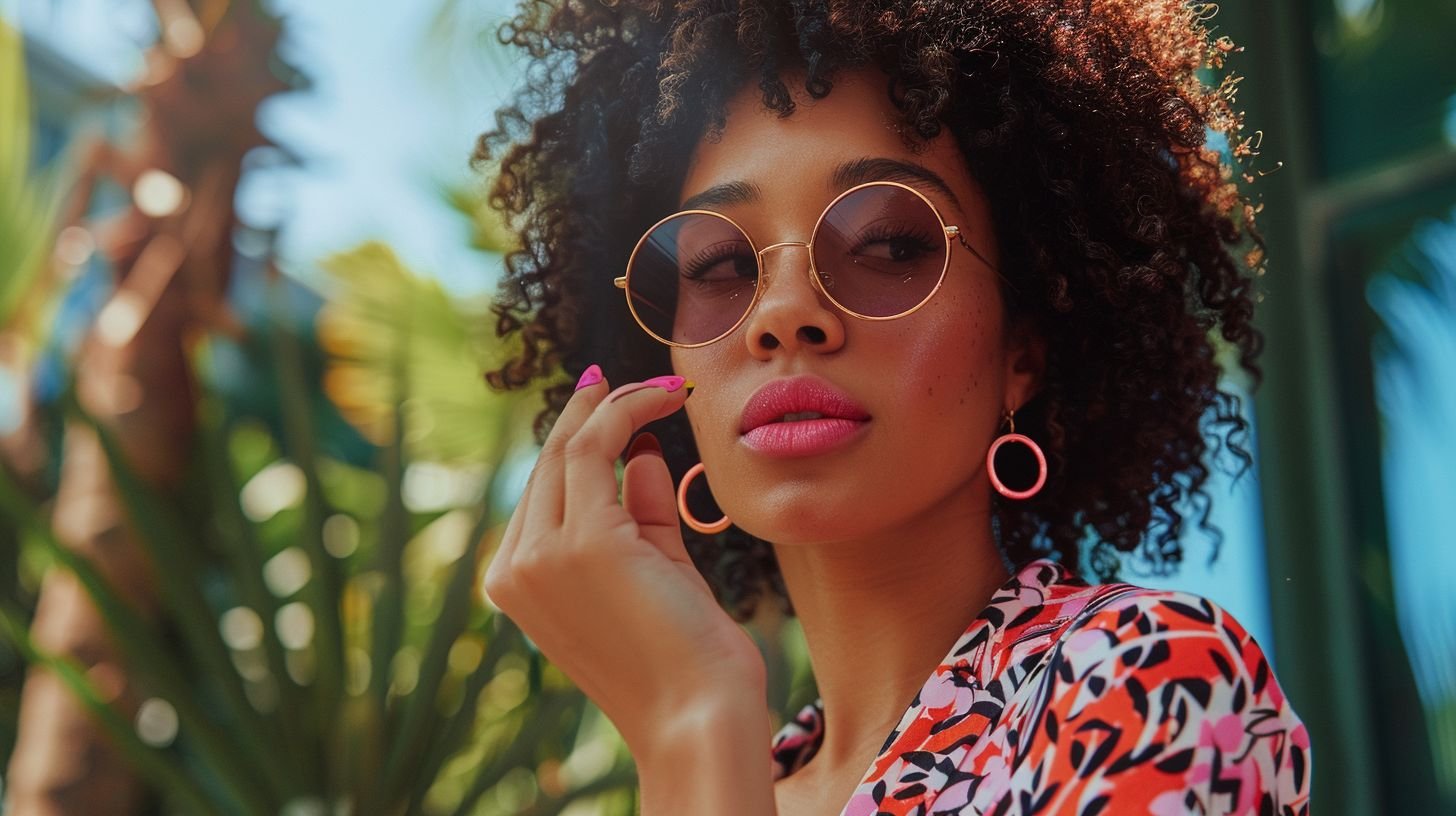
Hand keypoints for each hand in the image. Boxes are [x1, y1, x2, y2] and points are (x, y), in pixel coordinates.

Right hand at [482, 369, 766, 753]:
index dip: (576, 439)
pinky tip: (668, 396)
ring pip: (571, 448)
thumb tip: (642, 450)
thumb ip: (640, 511)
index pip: (544, 491)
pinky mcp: (584, 541)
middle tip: (631, 380)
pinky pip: (601, 447)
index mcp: (517, 583)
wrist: (699, 714)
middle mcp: (515, 567)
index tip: (609, 401)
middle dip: (591, 412)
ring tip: (664, 387)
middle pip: (550, 462)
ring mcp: (542, 554)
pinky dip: (632, 410)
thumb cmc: (685, 656)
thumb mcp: (653, 570)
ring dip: (616, 405)